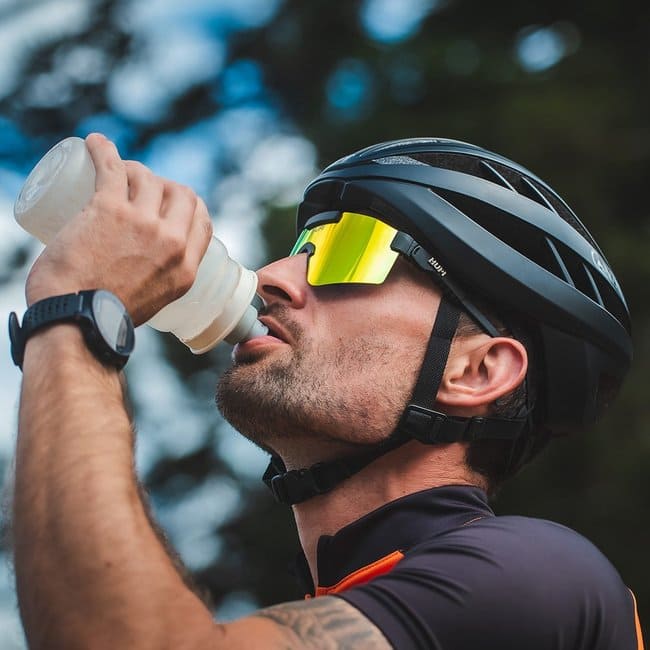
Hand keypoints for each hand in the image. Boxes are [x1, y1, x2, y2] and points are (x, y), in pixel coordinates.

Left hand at [25, 133, 212, 325]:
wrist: (76, 321)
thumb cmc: (104, 319)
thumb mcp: (154, 303)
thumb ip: (158, 282)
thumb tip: (141, 271)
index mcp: (186, 269)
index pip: (202, 221)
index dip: (188, 206)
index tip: (171, 204)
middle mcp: (172, 243)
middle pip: (181, 194)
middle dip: (164, 185)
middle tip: (140, 190)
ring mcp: (144, 223)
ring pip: (149, 178)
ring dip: (134, 170)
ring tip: (116, 173)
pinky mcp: (110, 209)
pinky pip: (112, 166)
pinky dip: (103, 150)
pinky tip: (95, 143)